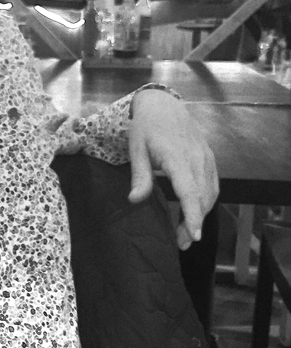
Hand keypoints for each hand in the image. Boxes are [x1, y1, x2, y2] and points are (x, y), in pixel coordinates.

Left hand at [128, 89, 218, 249]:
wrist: (163, 104)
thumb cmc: (146, 126)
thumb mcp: (136, 149)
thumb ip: (140, 176)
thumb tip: (134, 200)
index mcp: (177, 157)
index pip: (189, 191)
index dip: (193, 215)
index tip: (193, 236)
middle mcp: (197, 158)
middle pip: (202, 197)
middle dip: (194, 223)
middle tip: (180, 243)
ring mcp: (206, 157)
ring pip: (210, 193)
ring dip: (201, 214)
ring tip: (186, 233)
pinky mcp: (209, 157)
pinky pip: (213, 184)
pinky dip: (206, 201)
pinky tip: (196, 212)